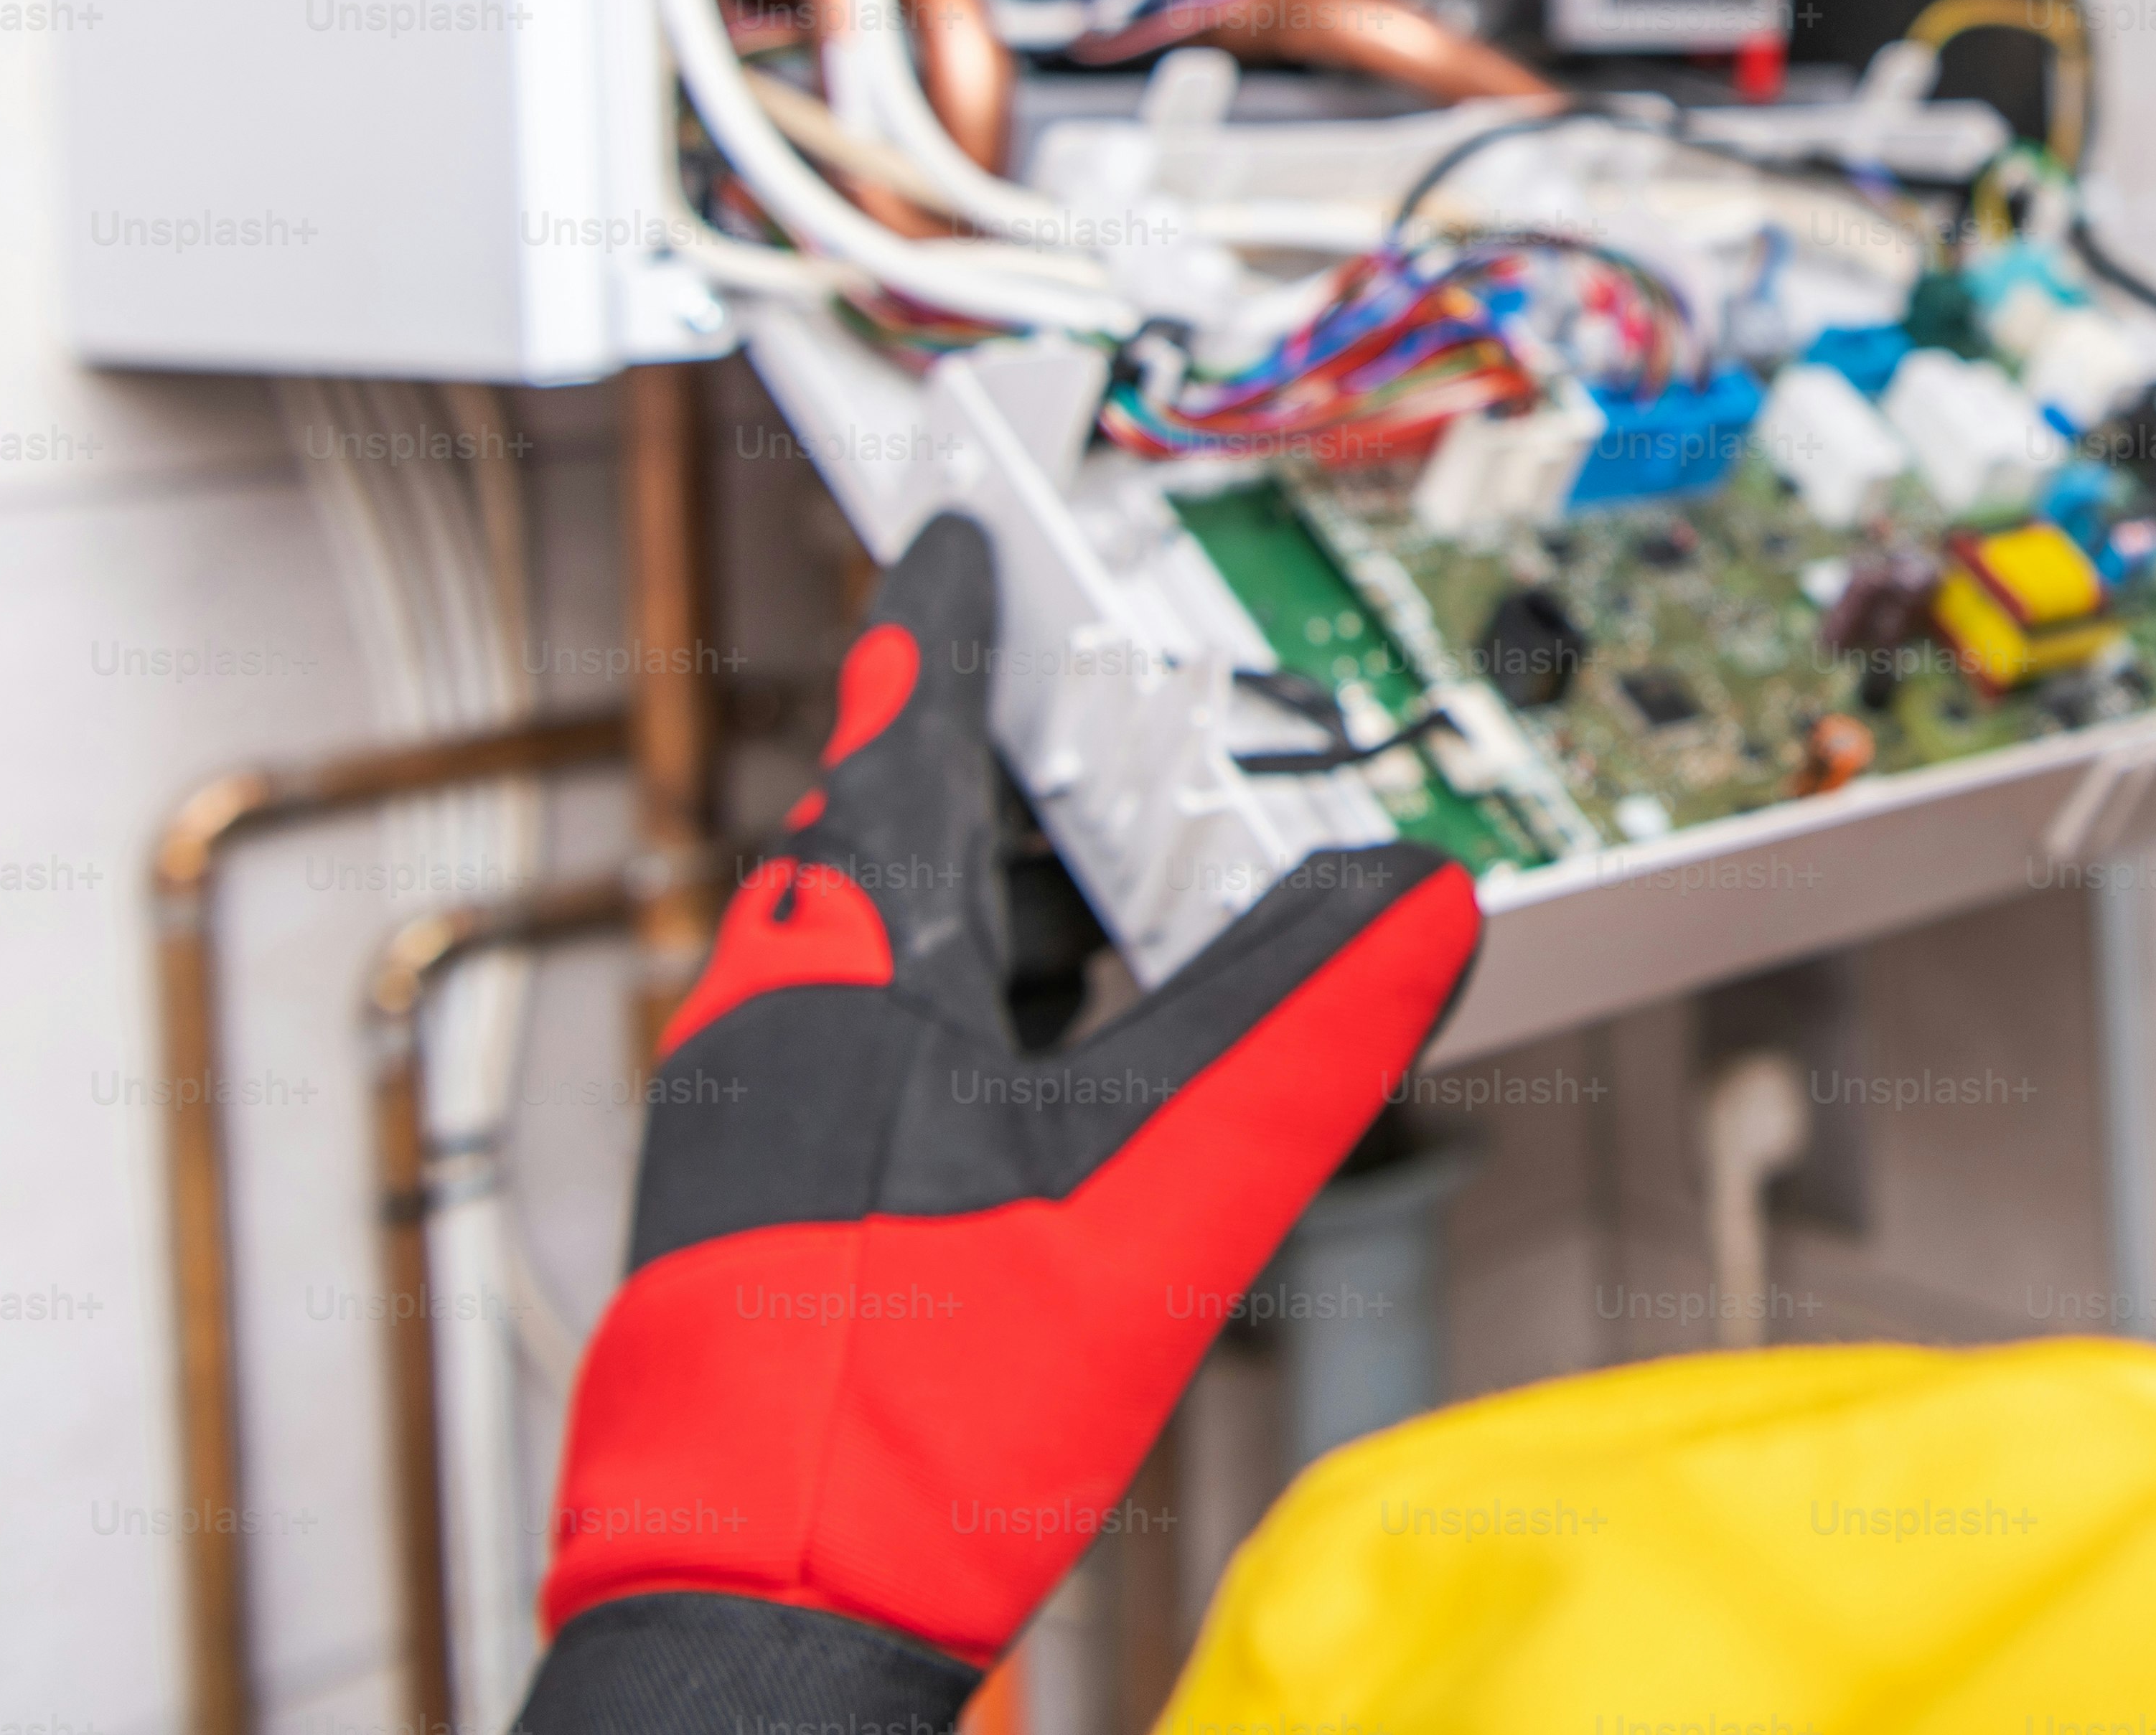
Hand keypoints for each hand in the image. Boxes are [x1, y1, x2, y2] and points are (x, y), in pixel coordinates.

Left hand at [520, 515, 1479, 1731]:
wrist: (755, 1613)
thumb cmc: (915, 1414)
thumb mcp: (1161, 1193)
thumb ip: (1295, 1031)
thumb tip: (1416, 902)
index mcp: (841, 981)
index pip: (892, 741)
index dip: (934, 629)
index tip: (950, 543)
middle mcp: (763, 1031)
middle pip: (874, 841)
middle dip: (974, 770)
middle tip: (1063, 718)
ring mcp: (738, 1132)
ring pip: (860, 951)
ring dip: (971, 900)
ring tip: (1081, 892)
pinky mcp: (748, 1222)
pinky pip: (849, 1045)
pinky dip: (948, 1005)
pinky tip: (1020, 1068)